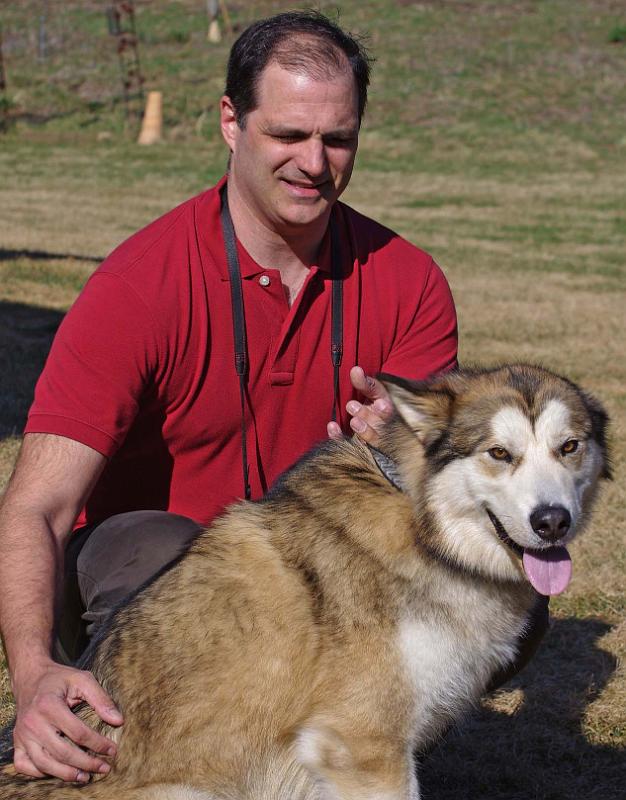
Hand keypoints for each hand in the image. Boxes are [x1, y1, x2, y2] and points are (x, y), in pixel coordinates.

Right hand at [12, 659, 122, 782]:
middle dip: (86, 763)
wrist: (30, 677)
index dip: (98, 744)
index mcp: (49, 705)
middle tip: (104, 768)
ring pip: (44, 763)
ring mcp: (22, 735)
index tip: (113, 750)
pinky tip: (59, 771)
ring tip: (86, 777)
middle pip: (62, 752)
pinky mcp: (17, 742)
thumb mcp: (83, 680)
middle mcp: (33, 723)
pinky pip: (25, 766)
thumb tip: (118, 721)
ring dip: (66, 774)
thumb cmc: (59, 679)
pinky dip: (40, 773)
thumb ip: (101, 699)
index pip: (78, 733)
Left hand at [327, 366, 393, 446]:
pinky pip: (350, 445)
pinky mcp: (360, 448)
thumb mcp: (373, 392)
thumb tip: (355, 369)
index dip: (384, 410)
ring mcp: (373, 439)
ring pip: (370, 438)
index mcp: (388, 411)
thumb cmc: (374, 405)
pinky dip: (340, 437)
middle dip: (366, 415)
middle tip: (351, 406)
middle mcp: (383, 426)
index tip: (379, 404)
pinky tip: (332, 426)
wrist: (374, 424)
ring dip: (362, 429)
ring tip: (352, 421)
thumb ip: (364, 383)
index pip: (388, 411)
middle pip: (379, 424)